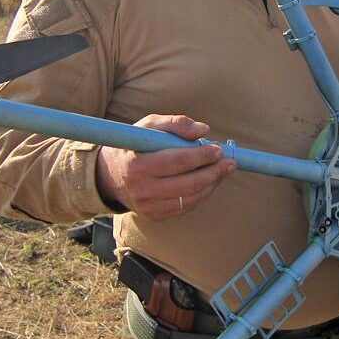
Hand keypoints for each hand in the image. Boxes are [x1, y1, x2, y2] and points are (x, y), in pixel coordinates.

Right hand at [95, 114, 235, 219]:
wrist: (110, 175)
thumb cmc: (135, 145)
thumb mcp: (148, 126)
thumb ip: (175, 123)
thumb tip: (203, 130)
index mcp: (137, 165)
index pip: (177, 162)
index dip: (201, 156)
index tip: (218, 149)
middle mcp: (141, 189)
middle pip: (188, 183)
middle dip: (214, 172)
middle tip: (229, 162)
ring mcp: (147, 206)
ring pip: (190, 198)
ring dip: (212, 184)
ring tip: (223, 170)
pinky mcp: (154, 216)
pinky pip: (185, 207)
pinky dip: (201, 194)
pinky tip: (209, 182)